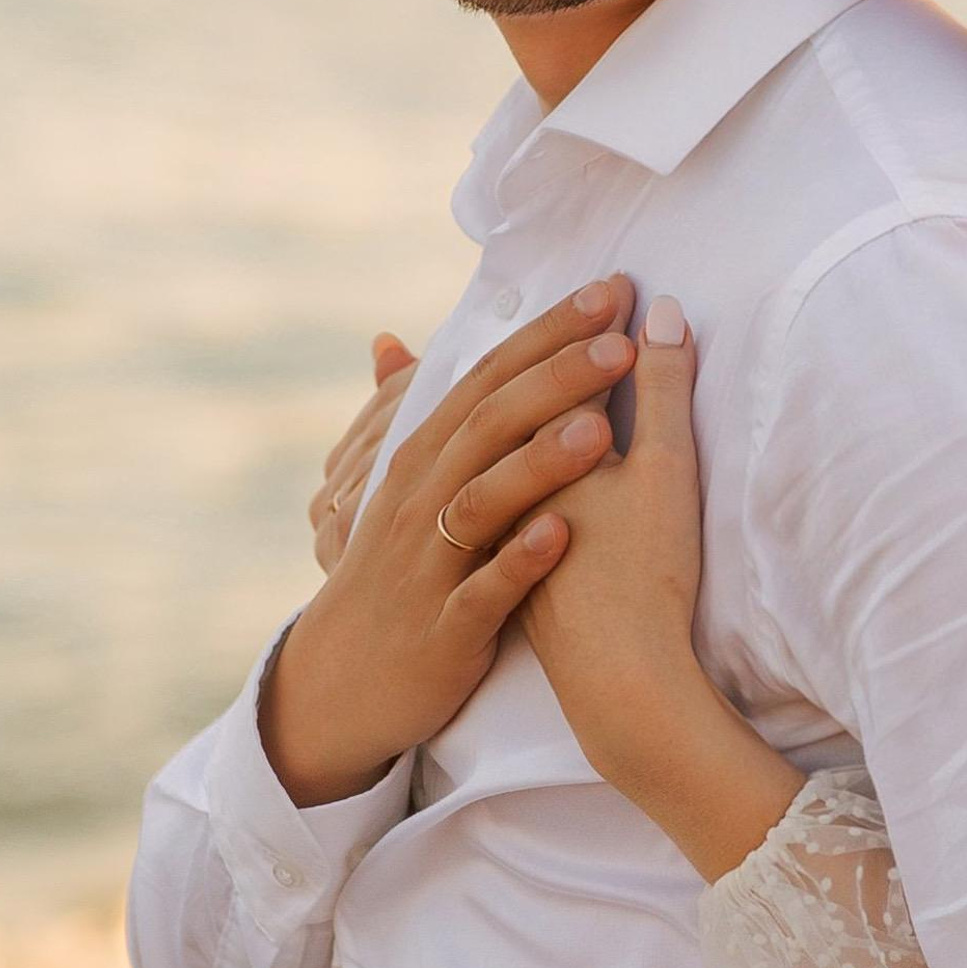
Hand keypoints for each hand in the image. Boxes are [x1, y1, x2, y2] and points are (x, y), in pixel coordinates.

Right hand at [261, 278, 635, 804]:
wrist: (344, 677)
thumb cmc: (392, 570)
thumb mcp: (396, 488)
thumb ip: (406, 411)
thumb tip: (392, 339)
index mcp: (422, 457)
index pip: (488, 377)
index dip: (547, 332)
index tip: (608, 290)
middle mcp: (420, 498)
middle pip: (489, 423)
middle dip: (555, 377)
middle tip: (622, 339)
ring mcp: (429, 562)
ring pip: (482, 500)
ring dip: (539, 463)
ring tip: (601, 430)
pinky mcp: (444, 627)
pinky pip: (483, 590)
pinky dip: (520, 560)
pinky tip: (564, 535)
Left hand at [517, 297, 805, 879]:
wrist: (619, 684)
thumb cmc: (645, 575)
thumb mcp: (665, 471)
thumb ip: (663, 389)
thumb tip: (665, 312)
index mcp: (535, 448)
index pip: (557, 368)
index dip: (586, 324)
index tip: (617, 287)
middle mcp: (503, 482)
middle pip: (517, 403)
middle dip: (551, 356)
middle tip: (592, 316)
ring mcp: (500, 528)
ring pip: (503, 453)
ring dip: (526, 411)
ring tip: (553, 378)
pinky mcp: (510, 568)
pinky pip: (508, 496)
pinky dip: (524, 465)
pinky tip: (541, 465)